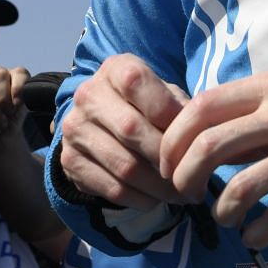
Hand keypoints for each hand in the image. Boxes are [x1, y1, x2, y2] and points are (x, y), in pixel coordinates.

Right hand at [0, 67, 29, 144]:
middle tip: (9, 113)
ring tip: (2, 125)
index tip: (18, 104)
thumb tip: (30, 93)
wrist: (0, 134)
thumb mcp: (24, 108)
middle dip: (4, 98)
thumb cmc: (14, 118)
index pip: (19, 73)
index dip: (18, 87)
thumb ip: (27, 97)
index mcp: (16, 76)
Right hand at [55, 54, 189, 209]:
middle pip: (131, 129)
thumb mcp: (164, 96)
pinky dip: (141, 198)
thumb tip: (198, 137)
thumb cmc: (146, 107)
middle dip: (168, 159)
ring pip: (125, 166)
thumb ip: (181, 109)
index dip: (167, 111)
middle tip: (194, 178)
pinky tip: (156, 198)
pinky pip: (112, 188)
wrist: (102, 124)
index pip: (136, 83)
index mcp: (114, 69)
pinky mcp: (70, 161)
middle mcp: (88, 95)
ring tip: (182, 195)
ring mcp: (74, 129)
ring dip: (159, 187)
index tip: (192, 135)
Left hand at [158, 68, 267, 249]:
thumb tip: (207, 137)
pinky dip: (257, 234)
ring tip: (224, 218)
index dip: (173, 140)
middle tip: (185, 194)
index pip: (200, 109)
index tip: (169, 163)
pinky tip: (253, 238)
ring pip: (242, 186)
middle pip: (209, 147)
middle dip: (183, 178)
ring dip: (221, 210)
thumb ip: (254, 112)